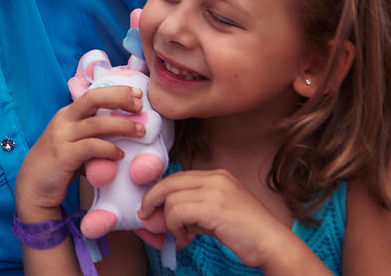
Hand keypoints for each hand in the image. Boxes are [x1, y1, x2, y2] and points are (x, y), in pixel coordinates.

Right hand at [15, 86, 143, 220]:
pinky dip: (108, 149)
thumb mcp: (75, 142)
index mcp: (68, 114)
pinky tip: (120, 155)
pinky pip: (90, 147)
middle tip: (139, 106)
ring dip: (122, 125)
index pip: (93, 94)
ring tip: (140, 131)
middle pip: (92, 99)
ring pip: (96, 123)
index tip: (137, 95)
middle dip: (118, 98)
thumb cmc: (60, 163)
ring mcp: (62, 137)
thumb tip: (127, 132)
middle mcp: (64, 120)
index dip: (116, 91)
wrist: (34, 185)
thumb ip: (94, 135)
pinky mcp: (63, 155)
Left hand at [140, 169, 300, 266]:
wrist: (273, 243)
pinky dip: (174, 226)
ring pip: (171, 200)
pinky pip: (178, 212)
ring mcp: (215, 191)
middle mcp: (216, 178)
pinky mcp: (214, 207)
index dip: (160, 192)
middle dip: (152, 200)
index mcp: (217, 175)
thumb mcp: (218, 210)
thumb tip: (165, 213)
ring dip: (169, 221)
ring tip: (181, 234)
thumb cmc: (247, 232)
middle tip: (147, 217)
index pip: (177, 177)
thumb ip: (195, 206)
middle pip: (169, 182)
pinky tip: (185, 237)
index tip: (151, 206)